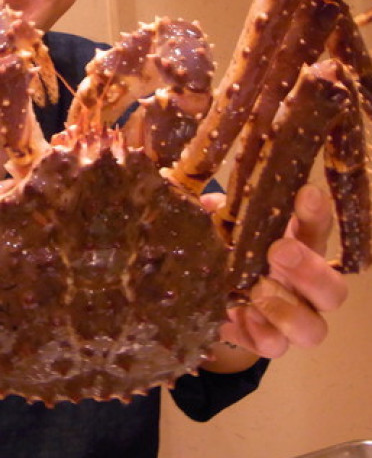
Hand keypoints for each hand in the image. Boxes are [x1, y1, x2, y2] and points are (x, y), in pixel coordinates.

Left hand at [216, 184, 348, 357]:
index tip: (306, 193)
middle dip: (310, 269)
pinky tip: (245, 316)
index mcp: (300, 249)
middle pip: (333, 289)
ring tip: (258, 289)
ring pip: (314, 329)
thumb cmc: (229, 248)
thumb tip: (208, 204)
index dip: (317, 213)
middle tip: (280, 250)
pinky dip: (261, 334)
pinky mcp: (267, 342)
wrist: (215, 295)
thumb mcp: (225, 227)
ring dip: (287, 309)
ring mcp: (292, 321)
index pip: (318, 229)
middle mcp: (305, 289)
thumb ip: (222, 214)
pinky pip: (274, 348)